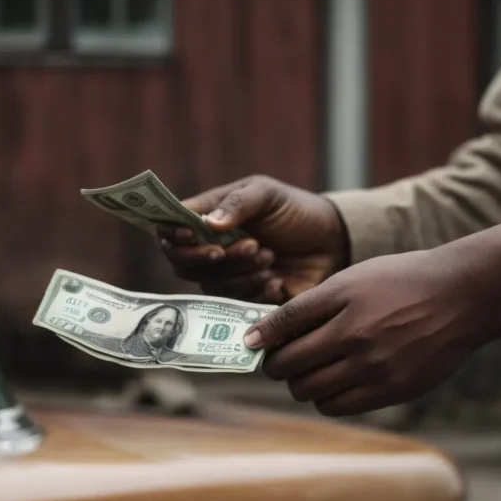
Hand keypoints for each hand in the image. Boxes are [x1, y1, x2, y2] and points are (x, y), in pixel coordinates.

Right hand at [156, 175, 348, 304]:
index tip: (190, 235)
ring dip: (240, 273)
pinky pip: (236, 306)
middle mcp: (208, 251)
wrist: (331, 242)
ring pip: (211, 286)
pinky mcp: (244, 301)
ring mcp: (225, 279)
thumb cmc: (294, 211)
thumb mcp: (267, 194)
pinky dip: (256, 292)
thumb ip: (239, 203)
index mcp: (206, 220)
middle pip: (183, 264)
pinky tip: (277, 281)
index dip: (171, 235)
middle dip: (212, 258)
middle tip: (250, 245)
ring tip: (270, 257)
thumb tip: (209, 224)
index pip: (169, 231)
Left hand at [244, 211, 500, 415]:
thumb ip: (312, 304)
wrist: (465, 295)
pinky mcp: (392, 389)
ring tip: (309, 372)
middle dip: (277, 364)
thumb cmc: (404, 282)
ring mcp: (375, 366)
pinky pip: (337, 405)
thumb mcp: (356, 278)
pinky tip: (333, 383)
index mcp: (343, 300)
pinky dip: (326, 398)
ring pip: (309, 391)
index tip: (252, 343)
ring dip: (300, 384)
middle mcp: (356, 335)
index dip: (260, 338)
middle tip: (281, 359)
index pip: (282, 325)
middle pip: (289, 365)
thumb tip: (264, 335)